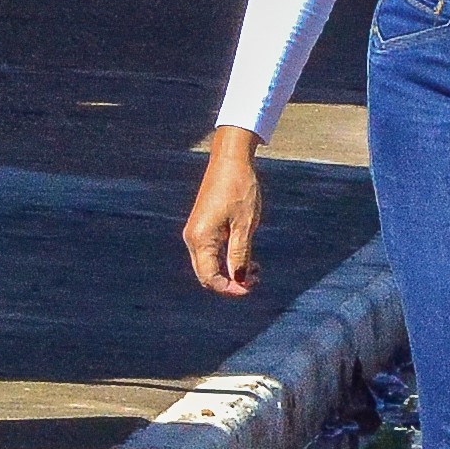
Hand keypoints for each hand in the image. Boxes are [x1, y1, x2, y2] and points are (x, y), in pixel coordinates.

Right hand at [183, 129, 262, 298]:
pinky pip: (211, 253)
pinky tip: (247, 258)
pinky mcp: (202, 227)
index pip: (210, 278)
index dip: (230, 288)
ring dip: (231, 272)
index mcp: (200, 239)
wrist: (230, 160)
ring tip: (257, 268)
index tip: (251, 287)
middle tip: (256, 279)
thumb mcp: (245, 225)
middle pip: (207, 275)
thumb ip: (240, 255)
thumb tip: (240, 279)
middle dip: (231, 283)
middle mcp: (193, 238)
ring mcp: (196, 232)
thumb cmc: (239, 189)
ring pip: (209, 265)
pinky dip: (227, 260)